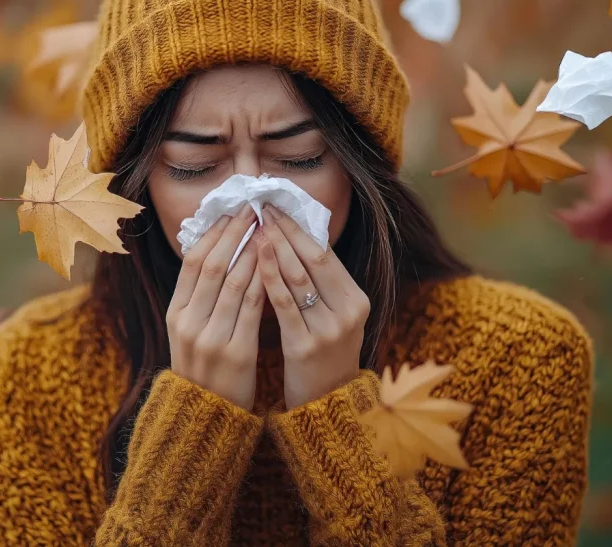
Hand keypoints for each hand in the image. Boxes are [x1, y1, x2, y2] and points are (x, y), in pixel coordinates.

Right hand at [167, 205, 265, 409]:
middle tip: (254, 210)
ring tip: (269, 229)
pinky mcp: (237, 352)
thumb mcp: (189, 331)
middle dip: (236, 233)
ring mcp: (211, 338)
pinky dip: (265, 281)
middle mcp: (189, 322)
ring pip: (235, 282)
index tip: (232, 212)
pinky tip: (278, 265)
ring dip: (254, 251)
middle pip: (213, 265)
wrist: (205, 417)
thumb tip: (216, 251)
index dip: (214, 233)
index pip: (193, 261)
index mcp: (175, 313)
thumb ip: (199, 297)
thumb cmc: (204, 368)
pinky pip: (254, 308)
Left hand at [255, 204, 369, 408]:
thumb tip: (296, 238)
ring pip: (298, 278)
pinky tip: (254, 260)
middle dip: (286, 231)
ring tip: (255, 226)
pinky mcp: (305, 346)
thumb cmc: (323, 353)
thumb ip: (322, 284)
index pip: (326, 255)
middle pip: (313, 260)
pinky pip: (284, 304)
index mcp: (357, 300)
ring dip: (275, 248)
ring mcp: (328, 330)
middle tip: (263, 209)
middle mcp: (348, 312)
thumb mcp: (335, 317)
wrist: (326, 404)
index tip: (278, 208)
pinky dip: (268, 277)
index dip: (300, 229)